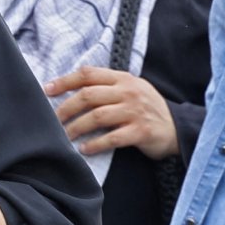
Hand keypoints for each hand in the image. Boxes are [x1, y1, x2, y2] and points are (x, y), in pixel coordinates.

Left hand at [47, 66, 177, 159]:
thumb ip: (106, 87)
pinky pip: (112, 138)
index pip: (88, 74)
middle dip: (65, 108)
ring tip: (64, 137)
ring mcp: (135, 111)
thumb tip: (70, 92)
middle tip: (52, 121)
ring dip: (76, 128)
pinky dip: (95, 144)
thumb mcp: (129, 90)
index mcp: (122, 79)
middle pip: (88, 96)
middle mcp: (128, 92)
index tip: (46, 91)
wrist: (179, 128)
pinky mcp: (141, 132)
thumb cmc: (145, 109)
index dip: (65, 81)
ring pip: (97, 116)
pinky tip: (84, 149)